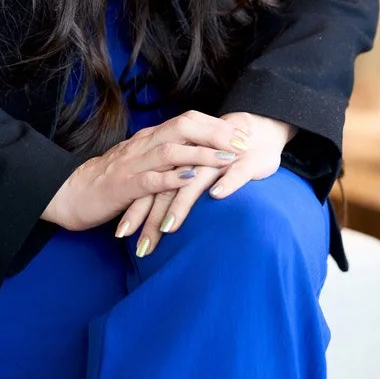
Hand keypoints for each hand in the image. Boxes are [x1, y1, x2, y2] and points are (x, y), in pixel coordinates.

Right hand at [41, 109, 249, 231]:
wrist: (72, 194)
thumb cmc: (110, 182)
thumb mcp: (142, 164)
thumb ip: (166, 158)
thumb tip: (198, 156)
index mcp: (149, 138)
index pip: (187, 121)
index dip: (216, 125)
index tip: (242, 134)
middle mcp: (143, 145)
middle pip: (183, 127)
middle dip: (216, 133)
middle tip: (242, 143)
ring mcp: (133, 164)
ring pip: (171, 150)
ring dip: (201, 153)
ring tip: (226, 159)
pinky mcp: (123, 187)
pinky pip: (150, 180)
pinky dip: (172, 178)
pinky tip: (190, 180)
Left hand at [115, 111, 298, 257]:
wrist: (258, 131)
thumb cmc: (223, 156)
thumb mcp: (196, 172)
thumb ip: (176, 188)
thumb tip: (155, 215)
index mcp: (179, 161)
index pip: (151, 187)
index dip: (136, 209)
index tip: (121, 234)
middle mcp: (194, 159)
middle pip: (166, 188)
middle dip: (151, 217)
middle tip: (141, 247)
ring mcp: (219, 159)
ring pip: (196, 181)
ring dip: (180, 204)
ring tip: (167, 228)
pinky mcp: (245, 159)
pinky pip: (235, 170)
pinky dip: (226, 181)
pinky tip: (216, 195)